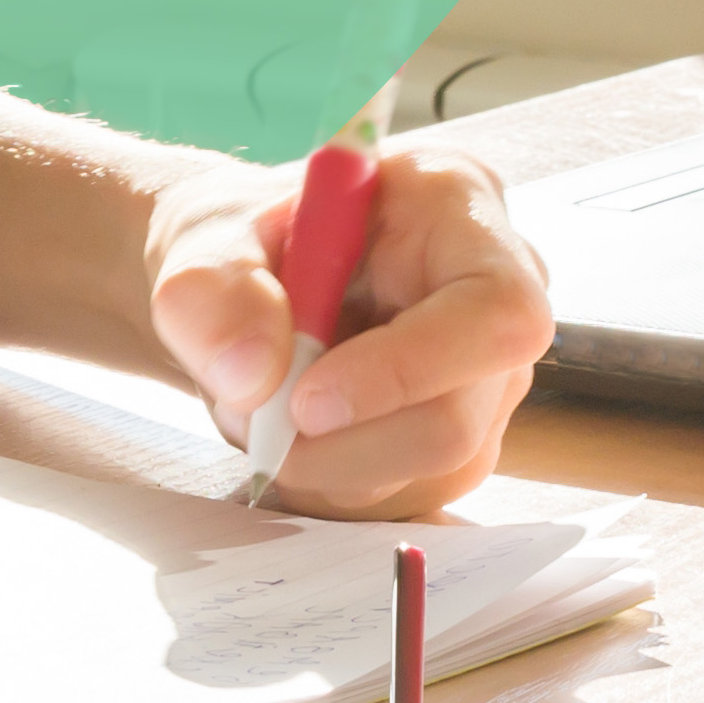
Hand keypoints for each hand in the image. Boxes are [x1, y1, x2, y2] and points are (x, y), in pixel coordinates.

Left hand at [143, 142, 552, 519]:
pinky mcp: (462, 437)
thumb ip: (216, 287)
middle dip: (343, 447)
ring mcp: (488, 376)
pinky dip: (332, 485)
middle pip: (461, 418)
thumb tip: (252, 377)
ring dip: (326, 468)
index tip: (306, 403)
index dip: (408, 371)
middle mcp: (497, 295)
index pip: (493, 310)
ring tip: (258, 413)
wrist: (245, 281)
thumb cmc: (244, 238)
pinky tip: (293, 436)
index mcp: (458, 206)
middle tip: (254, 424)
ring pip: (433, 471)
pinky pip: (407, 496)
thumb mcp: (206, 236)